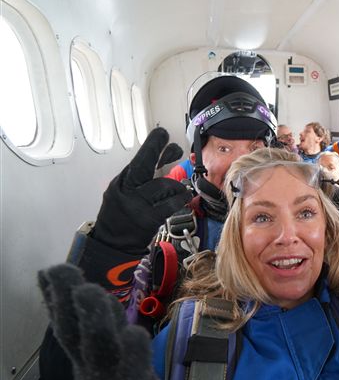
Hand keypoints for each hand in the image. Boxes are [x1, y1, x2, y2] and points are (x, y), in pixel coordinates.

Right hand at [38, 264, 167, 379]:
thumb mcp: (111, 357)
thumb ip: (103, 327)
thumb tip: (90, 292)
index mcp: (87, 361)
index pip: (67, 325)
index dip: (55, 299)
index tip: (46, 273)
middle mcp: (93, 370)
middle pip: (72, 332)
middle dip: (63, 299)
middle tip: (57, 269)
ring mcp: (112, 378)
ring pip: (97, 346)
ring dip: (92, 318)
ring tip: (87, 291)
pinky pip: (132, 365)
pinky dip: (131, 347)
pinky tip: (132, 334)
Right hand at [92, 127, 191, 255]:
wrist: (112, 245)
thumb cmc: (122, 217)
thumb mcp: (126, 193)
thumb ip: (145, 177)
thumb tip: (170, 157)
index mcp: (121, 184)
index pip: (137, 160)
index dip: (151, 146)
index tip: (162, 134)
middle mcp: (126, 191)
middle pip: (143, 164)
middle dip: (157, 149)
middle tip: (173, 144)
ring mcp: (137, 205)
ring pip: (163, 185)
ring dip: (177, 186)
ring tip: (180, 190)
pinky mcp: (148, 219)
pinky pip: (170, 204)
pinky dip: (180, 198)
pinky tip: (183, 198)